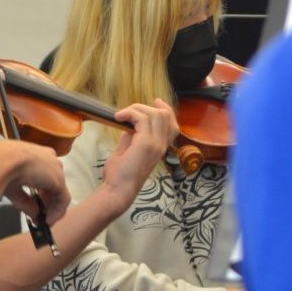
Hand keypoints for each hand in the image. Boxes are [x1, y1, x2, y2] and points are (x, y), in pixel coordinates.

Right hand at [0, 140, 70, 224]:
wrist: (2, 160)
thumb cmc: (0, 166)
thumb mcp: (13, 186)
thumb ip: (26, 201)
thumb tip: (34, 214)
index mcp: (36, 155)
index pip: (45, 174)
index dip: (42, 191)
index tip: (37, 203)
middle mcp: (49, 159)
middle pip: (54, 184)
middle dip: (47, 202)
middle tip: (40, 216)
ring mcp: (55, 168)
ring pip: (59, 192)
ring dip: (52, 209)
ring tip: (44, 221)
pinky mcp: (59, 180)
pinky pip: (63, 200)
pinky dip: (57, 212)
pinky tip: (48, 221)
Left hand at [100, 99, 177, 214]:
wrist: (118, 190)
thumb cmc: (120, 175)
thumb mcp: (127, 151)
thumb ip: (132, 137)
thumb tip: (129, 125)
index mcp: (160, 147)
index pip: (173, 124)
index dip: (166, 109)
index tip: (154, 101)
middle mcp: (162, 145)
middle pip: (165, 114)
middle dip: (145, 107)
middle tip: (127, 113)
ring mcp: (156, 144)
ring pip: (155, 113)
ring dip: (136, 109)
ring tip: (120, 116)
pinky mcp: (145, 143)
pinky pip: (141, 118)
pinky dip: (129, 113)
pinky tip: (118, 118)